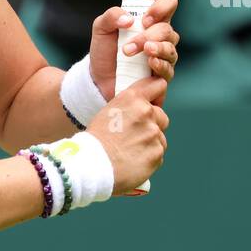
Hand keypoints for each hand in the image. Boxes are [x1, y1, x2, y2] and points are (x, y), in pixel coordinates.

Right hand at [87, 75, 169, 195]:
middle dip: (153, 125)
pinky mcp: (157, 152)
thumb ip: (129, 108)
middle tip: (134, 136)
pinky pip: (158, 154)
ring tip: (130, 152)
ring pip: (160, 137)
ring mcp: (153, 133)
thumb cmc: (94, 141)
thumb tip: (143, 110)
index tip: (152, 103)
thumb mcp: (108, 112)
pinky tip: (133, 162)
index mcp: (131, 98)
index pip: (157, 85)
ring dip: (150, 144)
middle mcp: (145, 112)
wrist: (89, 165)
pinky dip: (149, 159)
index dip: (156, 95)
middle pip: (161, 116)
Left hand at [89, 0, 180, 102]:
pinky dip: (160, 64)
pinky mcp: (162, 74)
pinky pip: (168, 69)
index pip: (168, 3)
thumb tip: (128, 19)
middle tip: (128, 46)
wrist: (99, 77)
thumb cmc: (105, 49)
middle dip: (148, 36)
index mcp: (150, 20)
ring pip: (170, 49)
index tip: (145, 20)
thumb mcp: (101, 28)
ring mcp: (163, 55)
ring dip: (156, 49)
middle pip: (166, 29)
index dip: (162, 7)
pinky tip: (151, 62)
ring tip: (142, 51)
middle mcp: (160, 36)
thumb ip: (112, 16)